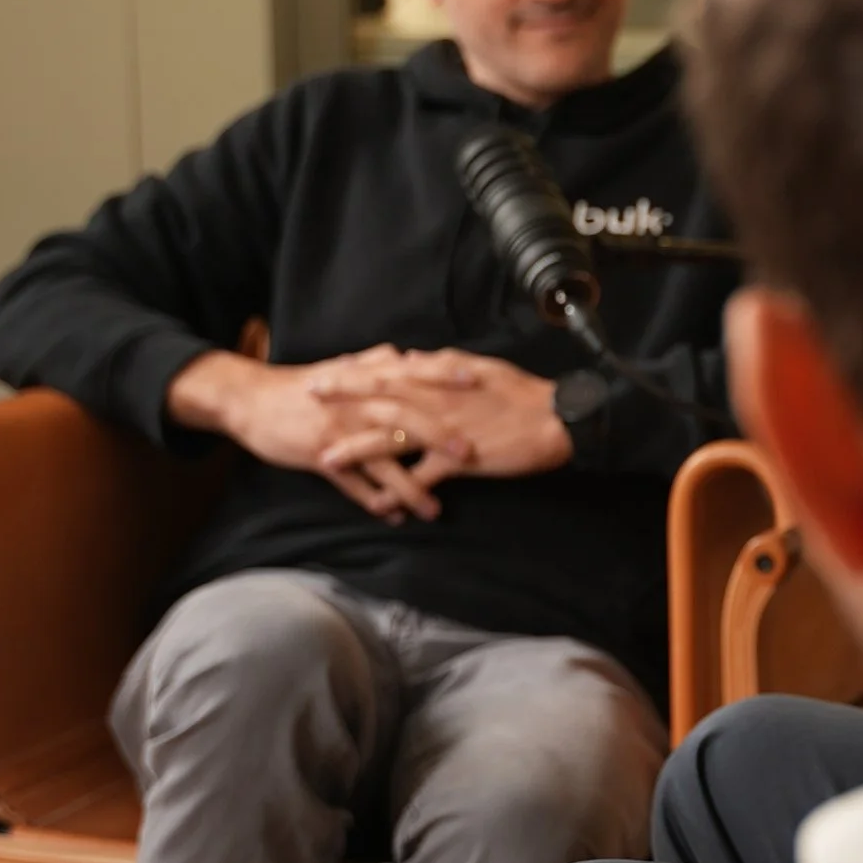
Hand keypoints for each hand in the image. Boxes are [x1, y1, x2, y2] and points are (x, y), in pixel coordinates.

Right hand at [164, 346, 459, 523]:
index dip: (446, 376)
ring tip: (435, 509)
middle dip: (438, 436)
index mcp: (367, 378)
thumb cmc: (303, 386)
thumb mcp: (342, 369)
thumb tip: (407, 355)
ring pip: (381, 459)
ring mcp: (340, 430)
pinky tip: (392, 517)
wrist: (252, 401)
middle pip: (404, 417)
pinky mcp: (320, 454)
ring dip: (409, 486)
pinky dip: (371, 500)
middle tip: (471, 454)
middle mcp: (357, 402)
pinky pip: (352, 482)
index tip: (482, 379)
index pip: (414, 373)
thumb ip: (377, 363)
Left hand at [306, 347, 571, 485]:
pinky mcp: (458, 459)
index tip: (322, 375)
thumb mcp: (479, 366)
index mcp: (439, 378)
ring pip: (391, 440)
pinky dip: (400, 492)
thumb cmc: (520, 392)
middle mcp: (434, 401)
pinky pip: (422, 478)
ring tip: (326, 459)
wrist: (556, 419)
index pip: (386, 373)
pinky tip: (379, 505)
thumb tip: (410, 357)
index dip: (352, 374)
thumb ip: (439, 363)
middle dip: (340, 403)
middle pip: (378, 400)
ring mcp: (443, 431)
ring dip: (356, 450)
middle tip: (307, 404)